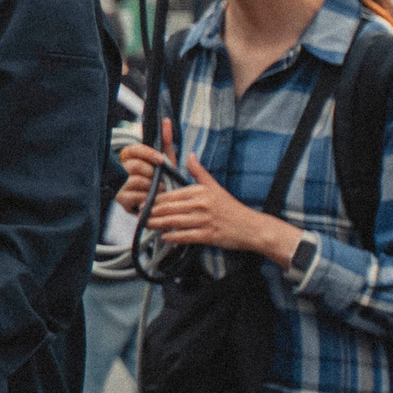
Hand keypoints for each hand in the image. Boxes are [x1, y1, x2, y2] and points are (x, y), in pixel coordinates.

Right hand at [117, 119, 177, 213]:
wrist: (163, 203)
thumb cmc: (163, 178)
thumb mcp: (165, 160)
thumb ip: (165, 141)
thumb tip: (165, 121)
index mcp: (128, 158)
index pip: (133, 150)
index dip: (148, 153)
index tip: (160, 159)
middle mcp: (119, 170)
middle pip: (136, 166)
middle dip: (153, 173)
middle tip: (163, 179)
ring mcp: (119, 186)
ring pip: (137, 181)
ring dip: (154, 186)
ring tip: (161, 189)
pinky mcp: (122, 202)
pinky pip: (136, 197)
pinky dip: (149, 197)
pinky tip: (154, 198)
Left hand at [145, 153, 301, 262]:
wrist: (252, 227)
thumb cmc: (231, 208)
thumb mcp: (215, 187)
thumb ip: (200, 172)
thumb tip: (190, 155)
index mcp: (200, 192)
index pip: (171, 195)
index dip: (155, 200)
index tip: (143, 203)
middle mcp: (201, 205)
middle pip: (169, 208)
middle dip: (152, 212)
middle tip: (140, 215)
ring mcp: (204, 221)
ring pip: (174, 222)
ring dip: (158, 224)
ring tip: (147, 225)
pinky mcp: (208, 235)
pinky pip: (186, 236)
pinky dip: (173, 237)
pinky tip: (164, 237)